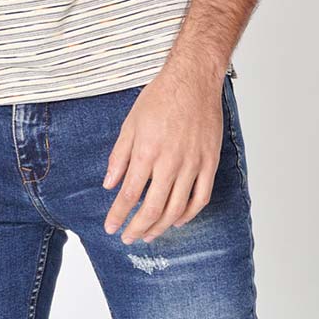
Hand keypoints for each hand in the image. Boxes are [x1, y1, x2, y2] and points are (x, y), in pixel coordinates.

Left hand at [102, 62, 225, 243]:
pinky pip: (200, 197)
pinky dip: (188, 214)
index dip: (118, 215)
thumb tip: (109, 184)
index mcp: (146, 153)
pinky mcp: (209, 162)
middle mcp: (170, 163)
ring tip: (148, 235)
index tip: (110, 227)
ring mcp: (192, 164)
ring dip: (160, 227)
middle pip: (152, 208)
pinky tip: (177, 221)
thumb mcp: (130, 124)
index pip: (129, 195)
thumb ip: (119, 157)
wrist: (193, 80)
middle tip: (128, 238)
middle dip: (137, 228)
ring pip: (176, 208)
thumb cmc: (160, 98)